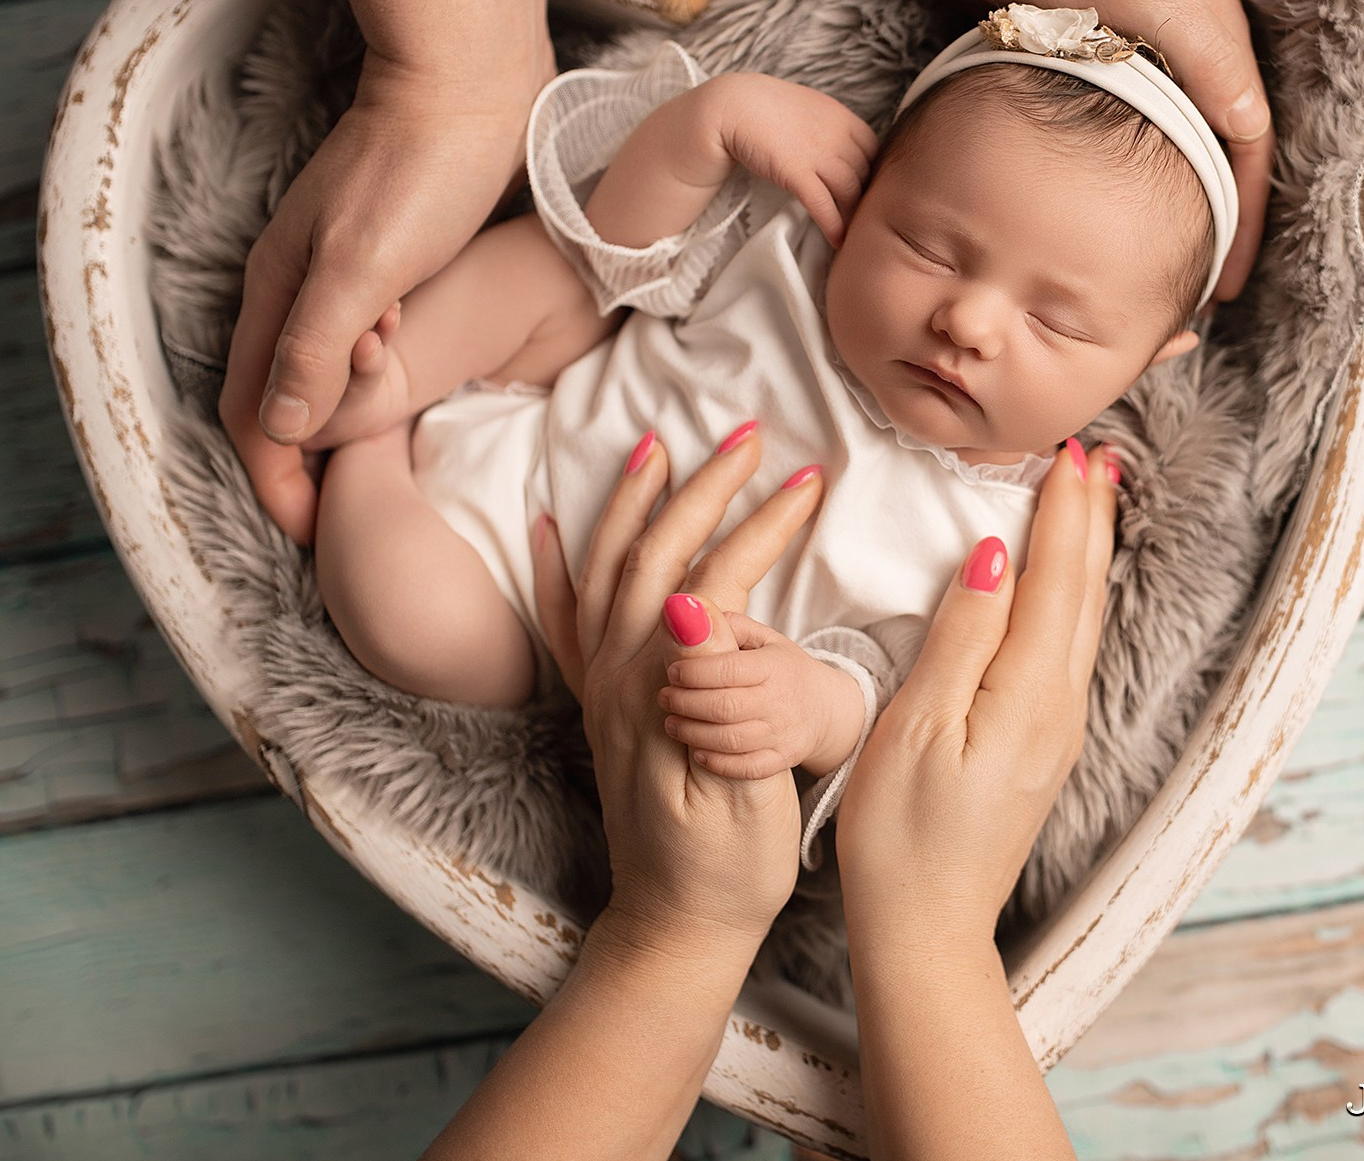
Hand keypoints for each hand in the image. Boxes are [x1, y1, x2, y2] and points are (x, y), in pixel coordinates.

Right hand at [220, 49, 548, 542]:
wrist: (472, 76)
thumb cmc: (422, 170)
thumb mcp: (365, 269)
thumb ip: (318, 347)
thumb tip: (283, 431)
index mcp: (277, 295)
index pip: (254, 415)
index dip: (278, 483)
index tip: (317, 537)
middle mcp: (298, 288)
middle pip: (280, 400)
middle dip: (303, 468)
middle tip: (350, 519)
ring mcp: (344, 272)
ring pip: (323, 373)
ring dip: (342, 426)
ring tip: (382, 467)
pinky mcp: (393, 259)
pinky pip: (364, 343)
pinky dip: (376, 383)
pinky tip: (416, 395)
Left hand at [530, 425, 820, 950]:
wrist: (674, 928)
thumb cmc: (723, 870)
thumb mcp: (735, 787)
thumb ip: (714, 693)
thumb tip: (689, 604)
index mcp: (658, 692)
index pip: (709, 578)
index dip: (759, 524)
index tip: (808, 481)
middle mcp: (615, 679)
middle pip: (650, 554)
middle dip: (700, 486)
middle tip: (747, 435)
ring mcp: (599, 690)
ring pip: (604, 569)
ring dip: (630, 501)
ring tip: (656, 445)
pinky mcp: (597, 706)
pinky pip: (565, 620)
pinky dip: (557, 565)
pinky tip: (554, 526)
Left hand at [657, 619, 868, 779]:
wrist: (825, 708)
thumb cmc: (783, 668)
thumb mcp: (765, 638)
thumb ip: (730, 625)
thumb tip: (690, 611)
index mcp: (774, 666)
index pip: (728, 669)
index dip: (693, 671)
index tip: (671, 671)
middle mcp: (780, 701)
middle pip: (724, 707)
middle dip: (686, 703)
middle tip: (664, 698)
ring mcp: (783, 734)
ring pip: (731, 740)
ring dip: (693, 733)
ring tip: (671, 723)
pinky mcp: (782, 760)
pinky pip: (746, 768)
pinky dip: (717, 763)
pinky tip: (696, 751)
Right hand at [690, 74, 877, 247]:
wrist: (732, 105)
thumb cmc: (764, 106)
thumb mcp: (806, 107)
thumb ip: (826, 125)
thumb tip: (835, 145)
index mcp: (840, 116)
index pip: (874, 149)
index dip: (872, 171)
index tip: (865, 189)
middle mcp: (836, 134)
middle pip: (865, 173)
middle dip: (865, 197)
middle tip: (862, 218)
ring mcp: (818, 154)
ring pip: (850, 191)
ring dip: (853, 215)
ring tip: (852, 233)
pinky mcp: (797, 173)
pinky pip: (824, 204)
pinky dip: (834, 225)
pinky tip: (837, 240)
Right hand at [837, 440, 1119, 948]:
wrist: (928, 927)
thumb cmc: (903, 834)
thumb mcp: (918, 725)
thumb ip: (963, 636)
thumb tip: (993, 557)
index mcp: (1029, 692)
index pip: (1056, 577)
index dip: (1064, 511)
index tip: (1069, 450)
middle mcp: (1059, 706)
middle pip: (1083, 592)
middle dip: (1089, 519)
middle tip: (1094, 455)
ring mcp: (1056, 730)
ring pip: (1082, 620)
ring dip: (1086, 555)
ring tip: (1090, 501)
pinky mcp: (1041, 747)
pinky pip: (1068, 649)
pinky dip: (1070, 598)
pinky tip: (1061, 589)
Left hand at [893, 0, 1274, 303]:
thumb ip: (1203, 53)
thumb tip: (1250, 125)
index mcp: (1208, 33)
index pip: (1244, 145)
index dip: (1240, 218)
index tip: (1220, 286)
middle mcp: (1177, 44)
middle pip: (1208, 151)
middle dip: (1206, 224)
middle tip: (1182, 296)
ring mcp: (1124, 47)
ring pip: (1158, 145)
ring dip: (1159, 204)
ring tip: (1139, 268)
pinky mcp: (1071, 49)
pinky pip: (1106, 130)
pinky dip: (1110, 176)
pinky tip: (1084, 214)